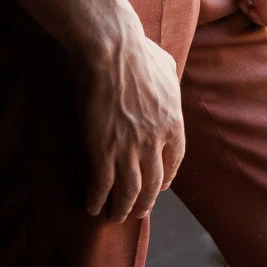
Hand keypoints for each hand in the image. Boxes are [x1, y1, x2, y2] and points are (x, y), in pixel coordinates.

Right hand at [77, 7, 184, 222]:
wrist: (112, 49)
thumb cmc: (136, 50)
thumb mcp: (167, 66)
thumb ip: (171, 83)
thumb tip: (170, 84)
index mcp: (173, 122)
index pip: (175, 161)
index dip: (166, 178)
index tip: (160, 186)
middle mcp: (155, 141)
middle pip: (153, 184)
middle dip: (145, 203)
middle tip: (137, 211)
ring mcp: (129, 149)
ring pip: (129, 192)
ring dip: (122, 209)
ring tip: (114, 217)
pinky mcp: (103, 151)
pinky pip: (102, 186)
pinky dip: (97, 200)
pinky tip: (92, 206)